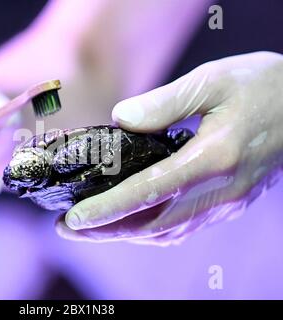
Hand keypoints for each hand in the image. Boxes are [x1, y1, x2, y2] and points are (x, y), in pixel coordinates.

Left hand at [56, 51, 282, 244]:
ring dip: (125, 235)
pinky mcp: (229, 204)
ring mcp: (227, 203)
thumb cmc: (262, 87)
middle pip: (153, 225)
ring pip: (167, 233)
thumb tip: (120, 119)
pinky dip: (151, 231)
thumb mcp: (212, 81)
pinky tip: (132, 225)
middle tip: (68, 229)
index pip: (148, 192)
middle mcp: (220, 190)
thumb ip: (163, 104)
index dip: (108, 209)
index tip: (75, 218)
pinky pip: (184, 228)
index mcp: (214, 158)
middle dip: (106, 231)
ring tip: (91, 230)